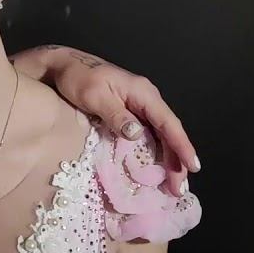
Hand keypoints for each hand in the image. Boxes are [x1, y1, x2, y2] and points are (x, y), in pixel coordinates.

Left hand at [11, 45, 199, 195]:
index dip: (181, 145)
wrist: (61, 65)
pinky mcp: (128, 111)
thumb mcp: (95, 96)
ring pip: (160, 134)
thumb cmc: (76, 77)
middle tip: (178, 188)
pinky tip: (156, 168)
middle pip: (168, 131)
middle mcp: (146, 98)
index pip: (168, 122)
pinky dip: (155, 152)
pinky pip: (148, 133)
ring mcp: (138, 104)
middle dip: (177, 160)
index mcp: (142, 92)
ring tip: (172, 185)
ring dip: (168, 159)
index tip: (192, 166)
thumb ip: (116, 115)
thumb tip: (137, 134)